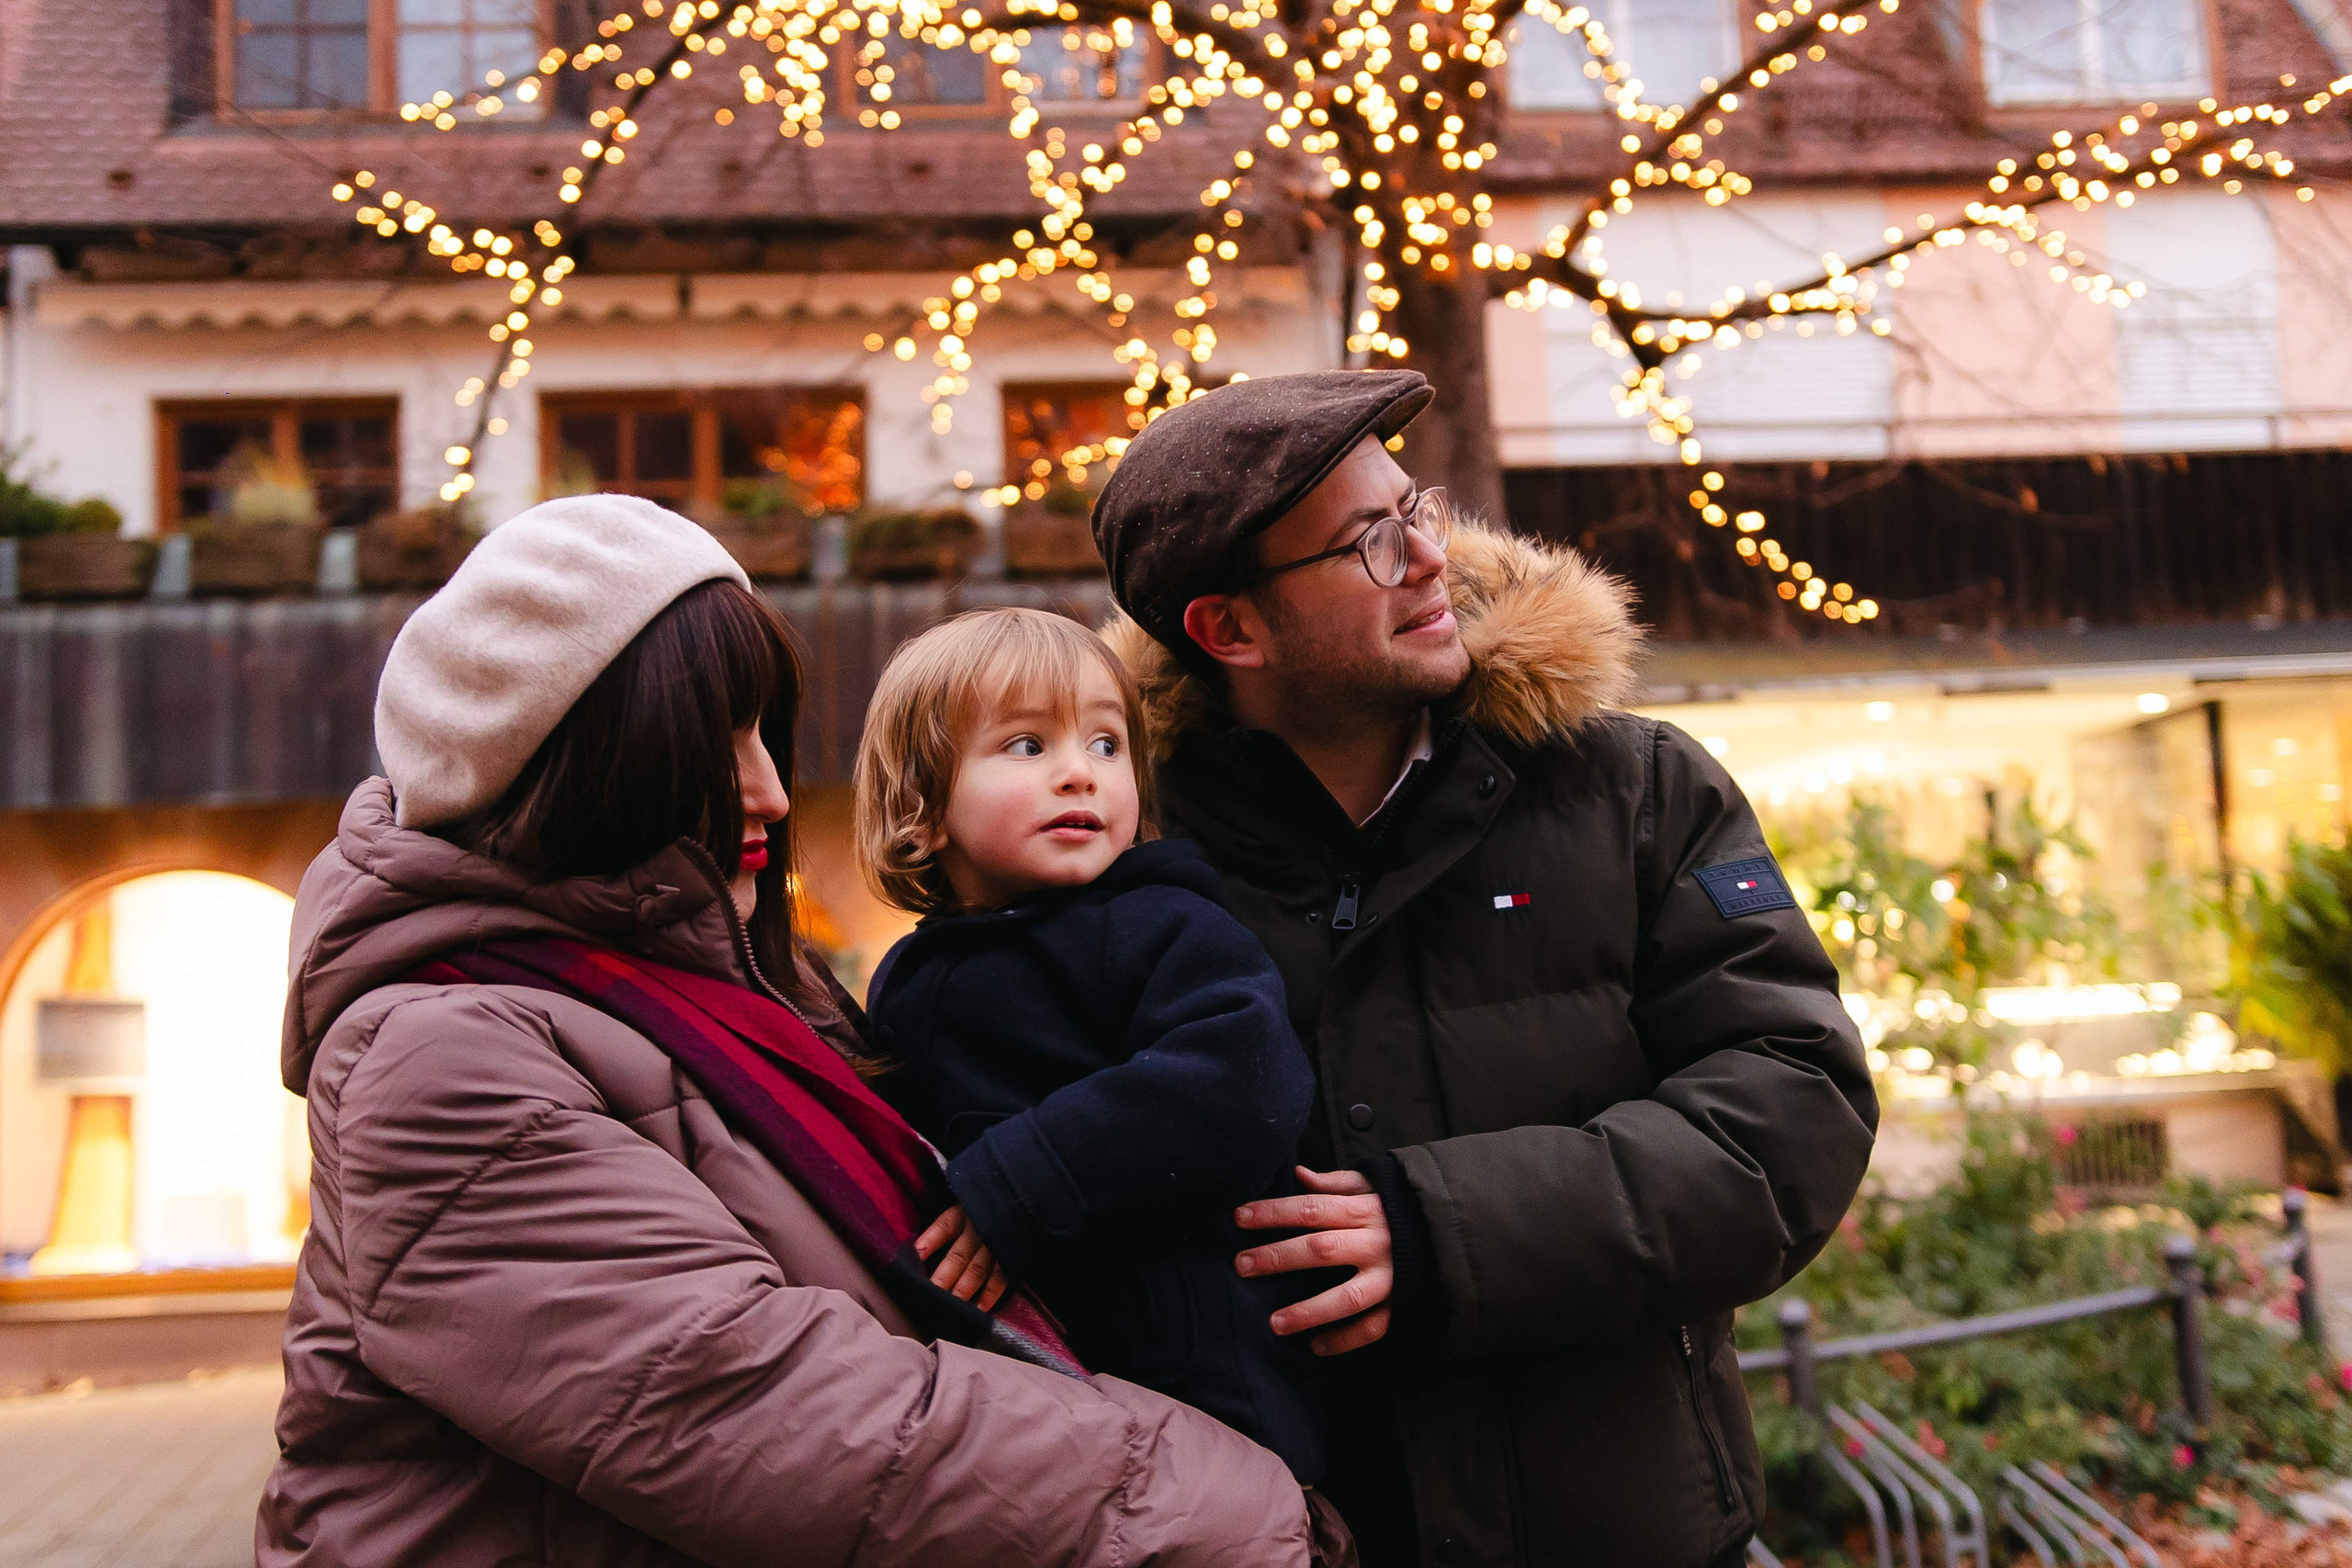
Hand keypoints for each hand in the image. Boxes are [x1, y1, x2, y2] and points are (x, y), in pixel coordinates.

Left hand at [914, 1205, 1009, 1310]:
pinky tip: (979, 1308)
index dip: (932, 1239)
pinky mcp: (1012, 1257)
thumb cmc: (984, 1208)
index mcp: (967, 1211)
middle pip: (958, 1256)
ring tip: (950, 1307)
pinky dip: (990, 1294)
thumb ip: (947, 1224)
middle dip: (943, 1278)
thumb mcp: (967, 1204)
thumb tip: (917, 1249)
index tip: (917, 1254)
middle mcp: (981, 1228)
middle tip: (929, 1295)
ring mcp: (997, 1243)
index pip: (947, 1226)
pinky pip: (1000, 1278)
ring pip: (977, 1270)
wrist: (1024, 1203)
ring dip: (963, 1290)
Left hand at [1233, 1166, 1392, 1355]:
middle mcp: (1376, 1243)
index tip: (1239, 1217)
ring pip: (1346, 1298)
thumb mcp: (1374, 1186)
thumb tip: (1297, 1173)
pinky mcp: (1404, 1304)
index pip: (1311, 1208)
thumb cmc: (1402, 1209)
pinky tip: (1316, 1347)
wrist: (1457, 1231)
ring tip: (1274, 1323)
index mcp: (1365, 1210)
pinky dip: (1345, 1340)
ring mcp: (1391, 1277)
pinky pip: (1373, 1328)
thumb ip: (1336, 1183)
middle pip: (1320, 1250)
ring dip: (1308, 1311)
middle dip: (1278, 1257)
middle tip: (1242, 1265)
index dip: (1273, 1212)